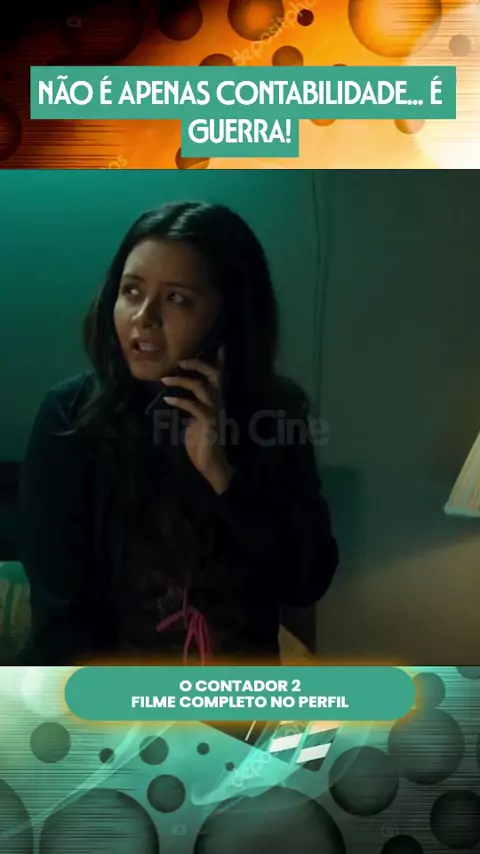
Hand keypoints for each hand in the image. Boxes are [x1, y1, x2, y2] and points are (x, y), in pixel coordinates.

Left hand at [161, 348, 233, 493]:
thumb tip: (179, 395)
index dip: (220, 360)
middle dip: (198, 364)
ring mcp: (215, 413)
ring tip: (165, 378)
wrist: (211, 464)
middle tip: (181, 360)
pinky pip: (194, 407)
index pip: (220, 376)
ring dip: (183, 381)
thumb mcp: (195, 419)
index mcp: (216, 400)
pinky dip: (180, 400)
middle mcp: (218, 403)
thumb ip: (192, 405)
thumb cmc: (202, 442)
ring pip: (203, 388)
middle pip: (215, 375)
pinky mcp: (208, 424)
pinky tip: (167, 399)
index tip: (218, 343)